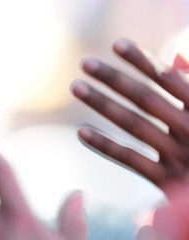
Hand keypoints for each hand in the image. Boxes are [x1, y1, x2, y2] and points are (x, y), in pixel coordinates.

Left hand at [73, 38, 188, 194]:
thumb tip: (176, 57)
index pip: (168, 78)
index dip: (143, 61)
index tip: (117, 45)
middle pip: (147, 99)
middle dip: (115, 79)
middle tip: (85, 63)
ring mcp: (179, 155)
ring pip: (135, 125)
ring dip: (103, 104)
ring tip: (76, 87)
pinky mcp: (167, 180)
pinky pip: (132, 160)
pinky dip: (106, 145)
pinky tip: (81, 132)